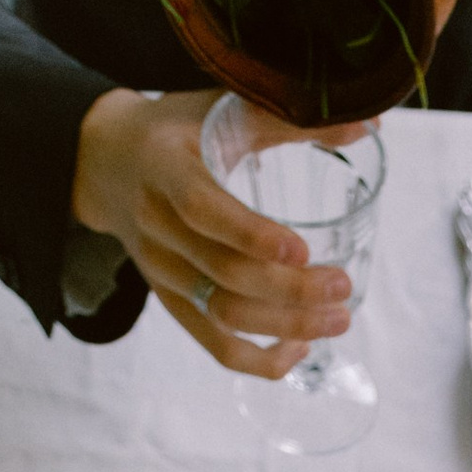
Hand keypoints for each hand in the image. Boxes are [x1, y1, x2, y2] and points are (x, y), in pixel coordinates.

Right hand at [72, 89, 356, 376]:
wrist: (107, 163)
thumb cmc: (176, 132)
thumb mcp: (217, 112)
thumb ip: (283, 119)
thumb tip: (365, 122)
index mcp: (164, 168)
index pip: (201, 209)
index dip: (250, 235)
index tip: (303, 250)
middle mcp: (156, 225)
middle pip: (224, 273)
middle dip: (291, 290)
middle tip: (342, 286)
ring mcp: (161, 271)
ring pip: (224, 315)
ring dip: (286, 326)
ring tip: (338, 319)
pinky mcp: (172, 302)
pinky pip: (216, 346)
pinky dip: (261, 360)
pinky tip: (301, 348)